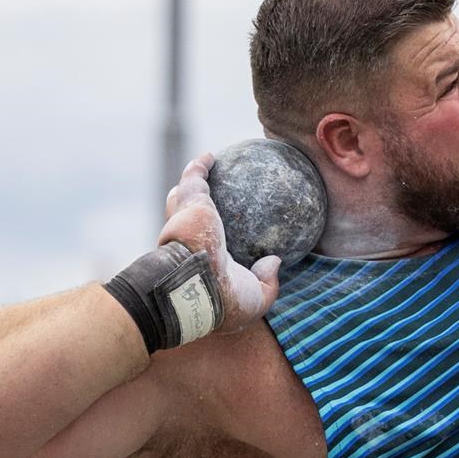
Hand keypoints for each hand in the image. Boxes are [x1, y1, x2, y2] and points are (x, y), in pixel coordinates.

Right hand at [158, 153, 281, 332]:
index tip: (234, 239)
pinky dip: (200, 166)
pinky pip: (194, 177)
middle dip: (196, 214)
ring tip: (205, 173)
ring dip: (191, 186)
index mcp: (205, 266)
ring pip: (183, 199)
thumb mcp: (255, 301)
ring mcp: (185, 221)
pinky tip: (211, 156)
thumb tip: (275, 261)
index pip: (209, 252)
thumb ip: (267, 284)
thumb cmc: (226, 299)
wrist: (199, 285)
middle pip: (190, 223)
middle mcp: (190, 243)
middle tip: (215, 204)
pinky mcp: (188, 202)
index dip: (217, 245)